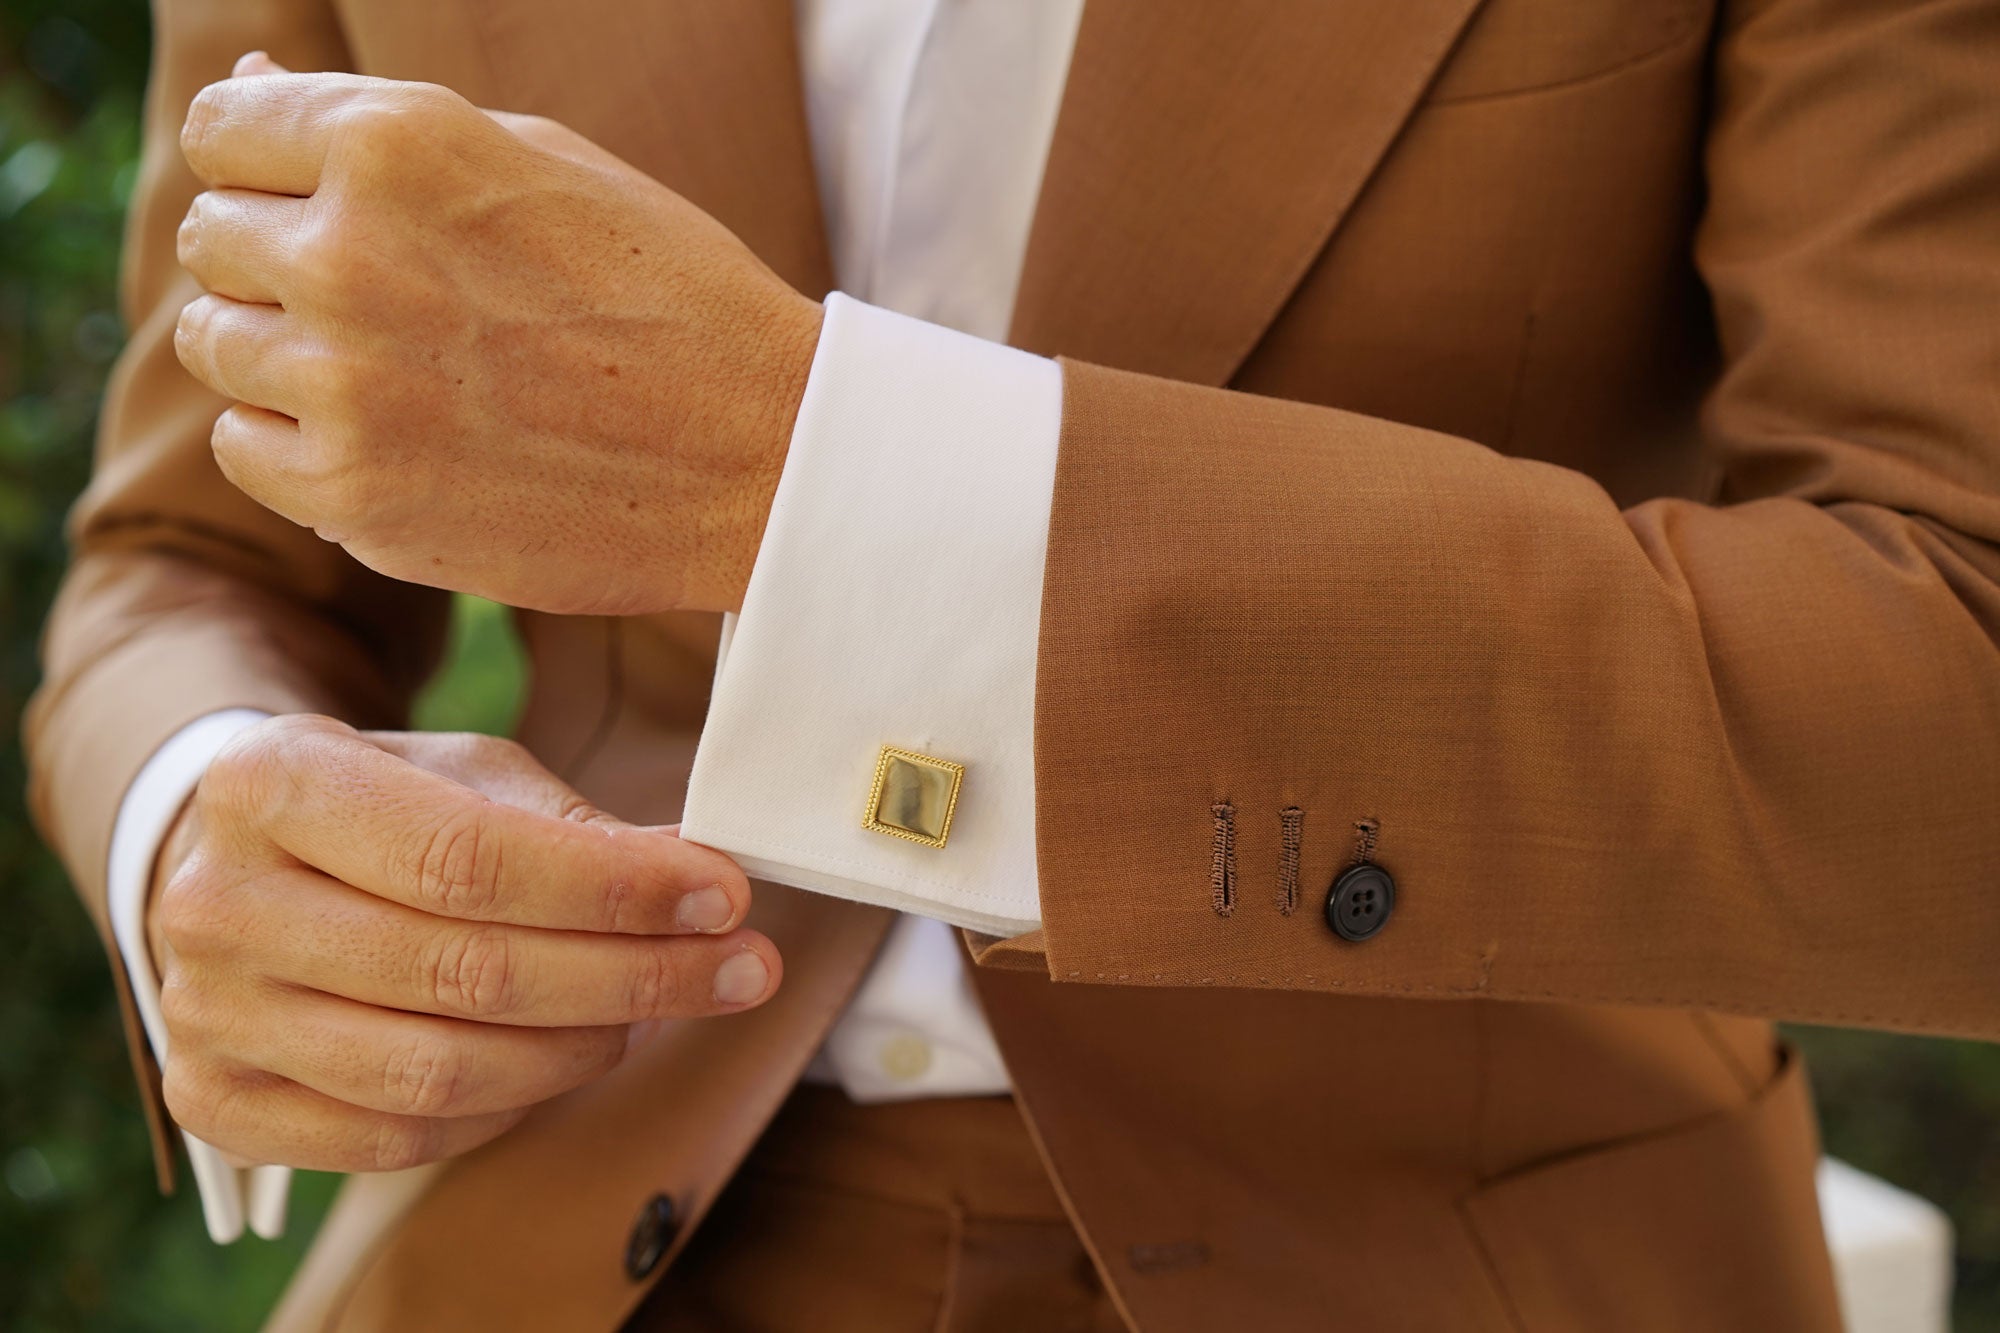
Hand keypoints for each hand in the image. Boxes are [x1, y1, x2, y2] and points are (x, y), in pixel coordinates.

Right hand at [148, 715, 779, 1172]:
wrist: (235, 862)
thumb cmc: (376, 805)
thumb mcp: (462, 771)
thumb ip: (570, 826)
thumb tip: (697, 878)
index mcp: (271, 782)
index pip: (465, 856)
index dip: (611, 888)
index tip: (722, 895)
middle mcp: (217, 903)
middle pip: (464, 971)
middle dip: (632, 975)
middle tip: (738, 966)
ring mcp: (207, 1014)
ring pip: (438, 1070)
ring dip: (582, 1048)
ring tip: (657, 1010)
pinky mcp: (219, 1102)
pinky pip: (398, 1137)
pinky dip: (509, 1107)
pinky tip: (568, 1058)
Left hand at [171, 53, 822, 616]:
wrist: (764, 456)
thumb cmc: (667, 295)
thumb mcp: (542, 162)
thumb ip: (384, 127)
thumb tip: (249, 75)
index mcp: (396, 142)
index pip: (222, 128)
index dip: (268, 167)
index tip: (327, 208)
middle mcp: (350, 253)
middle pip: (213, 237)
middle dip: (279, 260)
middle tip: (388, 303)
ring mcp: (346, 383)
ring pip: (213, 343)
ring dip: (284, 354)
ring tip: (397, 372)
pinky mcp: (354, 495)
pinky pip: (244, 448)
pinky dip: (298, 443)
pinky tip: (392, 437)